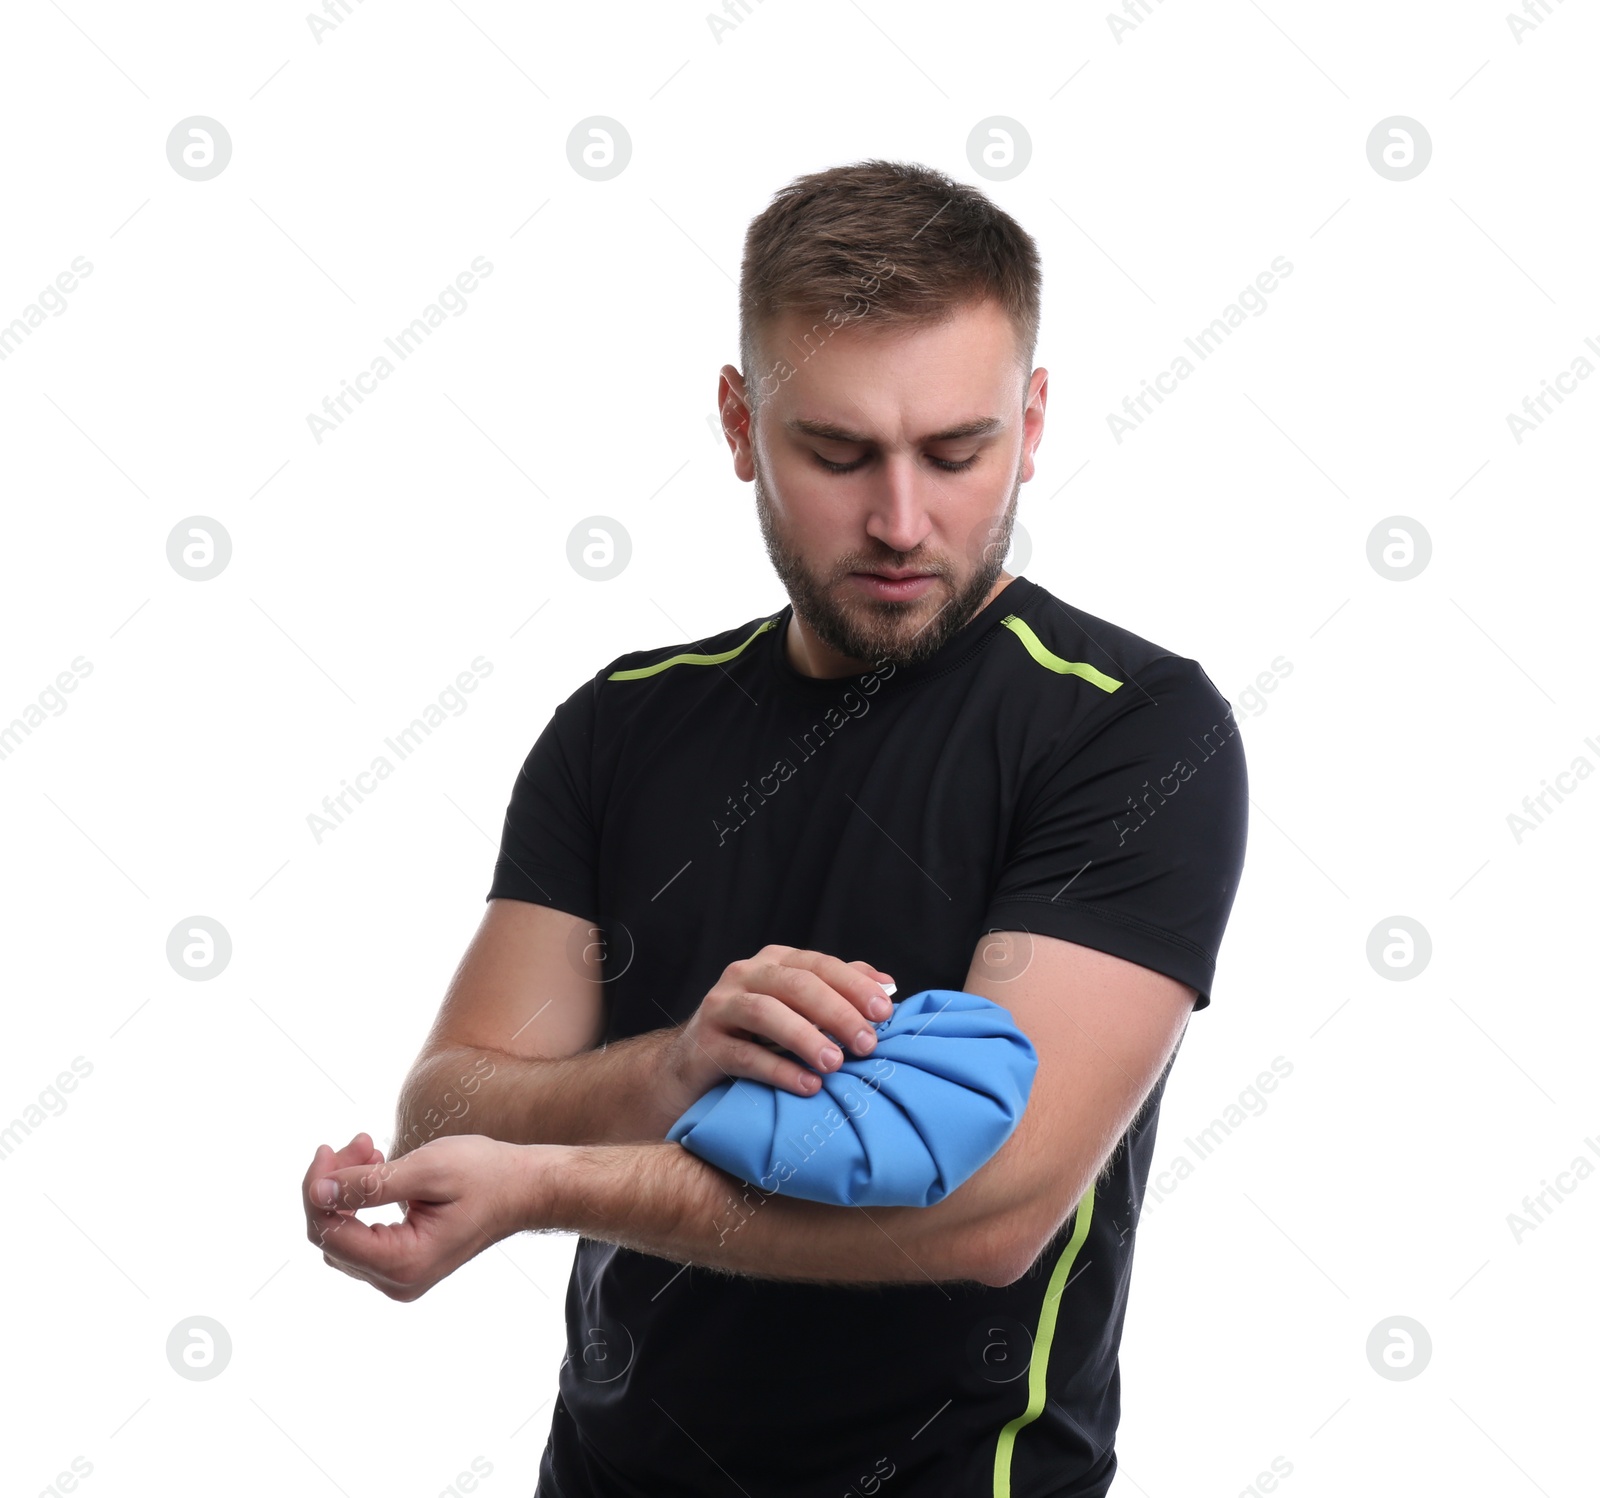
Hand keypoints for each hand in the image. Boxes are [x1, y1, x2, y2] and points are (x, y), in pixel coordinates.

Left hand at [304, 1132, 536, 1300]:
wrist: (525, 1190)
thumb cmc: (486, 1175)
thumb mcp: (428, 1170)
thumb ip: (370, 1184)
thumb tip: (318, 1190)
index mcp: (403, 1263)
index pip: (329, 1232)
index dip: (317, 1188)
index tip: (328, 1148)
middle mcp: (397, 1282)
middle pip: (332, 1237)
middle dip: (333, 1186)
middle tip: (359, 1141)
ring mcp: (400, 1278)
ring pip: (344, 1237)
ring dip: (346, 1193)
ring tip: (370, 1150)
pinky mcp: (405, 1265)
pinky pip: (363, 1239)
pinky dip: (360, 1204)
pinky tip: (377, 1171)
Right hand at [664, 945, 895, 1104]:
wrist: (688, 1071)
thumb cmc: (755, 1039)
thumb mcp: (796, 1010)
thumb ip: (837, 991)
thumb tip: (886, 985)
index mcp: (773, 962)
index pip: (819, 965)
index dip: (854, 986)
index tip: (885, 1012)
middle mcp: (744, 976)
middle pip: (796, 984)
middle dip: (837, 1012)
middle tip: (867, 1044)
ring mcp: (720, 1008)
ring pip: (766, 1012)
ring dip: (806, 1037)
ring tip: (836, 1064)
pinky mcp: (703, 1046)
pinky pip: (744, 1056)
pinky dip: (779, 1070)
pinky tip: (808, 1086)